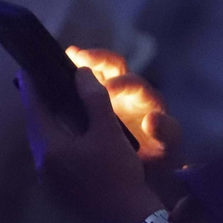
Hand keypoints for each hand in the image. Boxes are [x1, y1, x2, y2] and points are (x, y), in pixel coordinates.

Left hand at [17, 66, 164, 222]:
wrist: (130, 220)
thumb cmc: (118, 173)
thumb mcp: (109, 131)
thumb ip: (93, 99)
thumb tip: (80, 72)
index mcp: (48, 148)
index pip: (32, 108)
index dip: (30, 85)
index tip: (28, 66)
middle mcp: (41, 165)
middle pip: (36, 126)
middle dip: (41, 104)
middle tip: (48, 84)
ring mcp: (48, 182)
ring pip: (45, 143)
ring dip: (51, 124)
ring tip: (63, 107)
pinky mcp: (59, 192)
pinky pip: (54, 158)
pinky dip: (60, 142)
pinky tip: (76, 138)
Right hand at [64, 47, 182, 164]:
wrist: (147, 168)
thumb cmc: (159, 157)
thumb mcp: (166, 147)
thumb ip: (165, 132)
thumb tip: (152, 119)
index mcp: (146, 99)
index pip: (134, 84)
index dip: (121, 83)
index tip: (106, 90)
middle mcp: (130, 92)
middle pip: (115, 66)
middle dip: (99, 59)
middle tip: (81, 57)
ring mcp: (111, 95)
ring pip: (97, 70)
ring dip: (83, 61)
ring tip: (69, 54)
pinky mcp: (95, 103)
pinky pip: (84, 85)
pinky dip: (72, 78)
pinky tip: (55, 74)